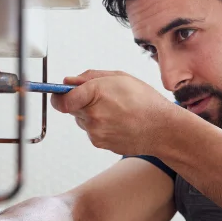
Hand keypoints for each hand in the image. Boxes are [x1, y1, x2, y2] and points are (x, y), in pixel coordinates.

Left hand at [50, 70, 176, 155]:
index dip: (58, 95)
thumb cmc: (146, 102)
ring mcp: (95, 132)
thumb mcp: (120, 77)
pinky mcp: (99, 143)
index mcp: (96, 93)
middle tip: (101, 98)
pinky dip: (100, 126)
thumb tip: (69, 81)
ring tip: (115, 110)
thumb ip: (90, 77)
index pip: (61, 99)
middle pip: (71, 108)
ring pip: (81, 120)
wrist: (162, 129)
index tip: (58, 93)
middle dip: (80, 101)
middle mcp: (93, 115)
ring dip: (91, 114)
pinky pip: (92, 131)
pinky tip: (117, 122)